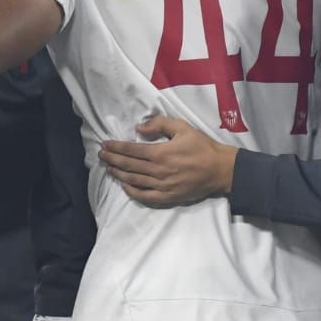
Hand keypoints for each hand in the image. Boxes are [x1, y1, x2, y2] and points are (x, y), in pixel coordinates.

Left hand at [98, 114, 236, 206]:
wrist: (220, 169)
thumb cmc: (201, 146)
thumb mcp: (183, 127)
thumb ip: (159, 124)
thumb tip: (139, 128)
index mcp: (160, 152)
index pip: (131, 150)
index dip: (116, 147)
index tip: (105, 144)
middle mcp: (158, 170)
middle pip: (128, 165)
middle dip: (112, 159)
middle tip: (101, 155)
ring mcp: (162, 185)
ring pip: (134, 180)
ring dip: (118, 174)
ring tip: (108, 168)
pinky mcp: (167, 196)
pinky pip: (145, 196)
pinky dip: (132, 192)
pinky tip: (124, 186)